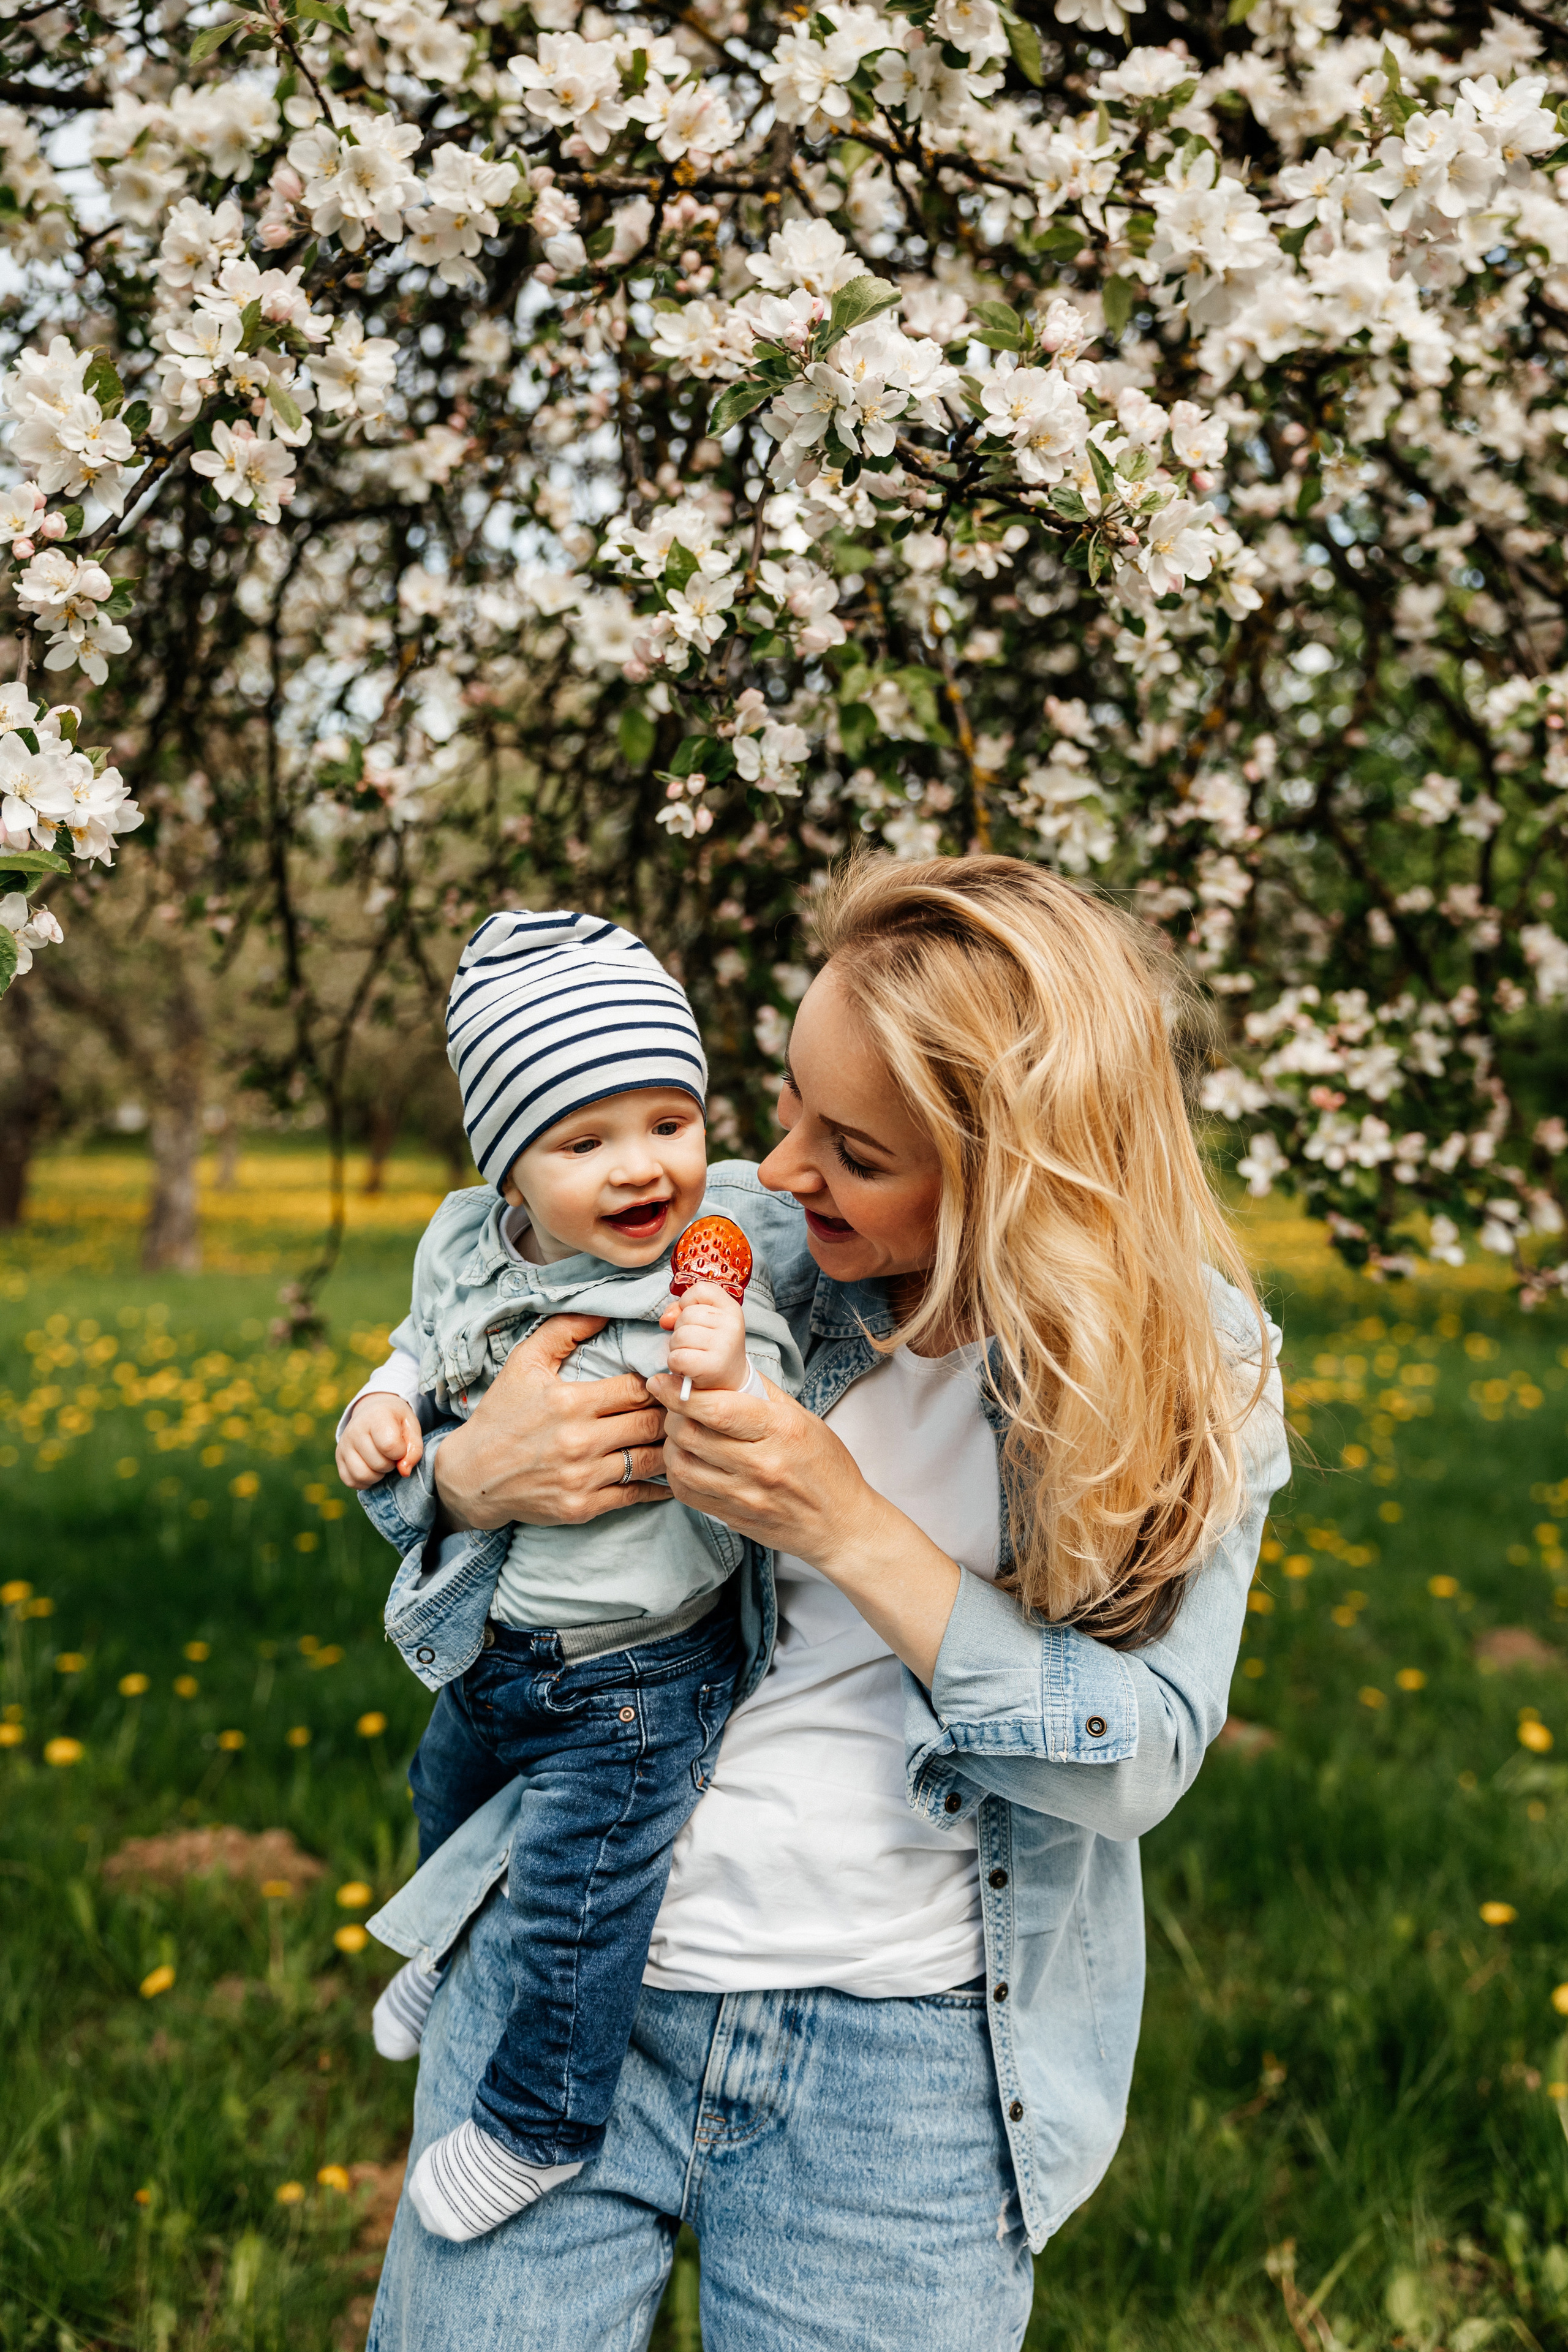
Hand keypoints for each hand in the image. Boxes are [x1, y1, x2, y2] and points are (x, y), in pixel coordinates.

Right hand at [337, 1394, 422, 1488]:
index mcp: (376, 1416)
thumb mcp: (412, 1428)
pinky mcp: (338, 1458)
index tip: (401, 1446)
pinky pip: (351, 1481)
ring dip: (378, 1475)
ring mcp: (343, 1444)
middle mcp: (355, 1430)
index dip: (401, 1452)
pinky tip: (371, 1469)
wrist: (373, 1412)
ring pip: (362, 1476)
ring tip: (382, 1462)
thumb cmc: (396, 1421)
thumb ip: (414, 1450)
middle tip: (392, 1455)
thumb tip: (404, 1472)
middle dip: (391, 1464)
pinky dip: (365, 1481)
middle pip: (378, 1464)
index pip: (389, 1446)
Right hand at [433, 1313, 670, 1532]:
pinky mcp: (582, 1507)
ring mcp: (582, 1477)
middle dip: (671, 1414)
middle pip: (651, 1424)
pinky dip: (657, 1485)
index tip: (666, 1381)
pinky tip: (670, 1472)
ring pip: (649, 1460)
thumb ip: (564, 1330)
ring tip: (681, 1436)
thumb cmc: (501, 1413)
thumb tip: (605, 1310)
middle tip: (683, 1408)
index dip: (658, 1383)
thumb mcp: (524, 1362)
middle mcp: (579, 1441)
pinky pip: (635, 1495)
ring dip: (669, 1448)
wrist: (471, 1476)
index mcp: (570, 1401)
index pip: (637, 1388)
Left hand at [646, 1370, 962, 1684]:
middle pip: (691, 1435)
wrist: (842, 1526)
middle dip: (671, 1414)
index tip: (661, 1381)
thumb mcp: (805, 1420)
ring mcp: (746, 1496)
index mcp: (781, 1430)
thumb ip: (763, 1394)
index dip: (680, 1393)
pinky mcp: (734, 1518)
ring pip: (682, 1465)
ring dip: (670, 1445)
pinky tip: (686, 1461)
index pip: (717, 1409)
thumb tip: (723, 1370)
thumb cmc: (828, 1468)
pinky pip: (687, 1493)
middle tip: (670, 1405)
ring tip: (677, 1433)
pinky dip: (677, 1474)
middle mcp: (762, 1464)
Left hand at [660, 1280, 749, 1392]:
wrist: (729, 1380)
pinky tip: (688, 1368)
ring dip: (677, 1348)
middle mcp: (731, 1324)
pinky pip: (678, 1357)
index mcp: (731, 1308)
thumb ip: (680, 1311)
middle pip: (686, 1315)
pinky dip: (676, 1364)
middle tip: (694, 1344)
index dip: (687, 1302)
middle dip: (680, 1331)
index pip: (700, 1289)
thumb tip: (665, 1319)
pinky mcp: (713, 1366)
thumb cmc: (711, 1347)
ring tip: (691, 1355)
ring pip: (679, 1336)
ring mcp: (724, 1344)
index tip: (693, 1319)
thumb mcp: (703, 1322)